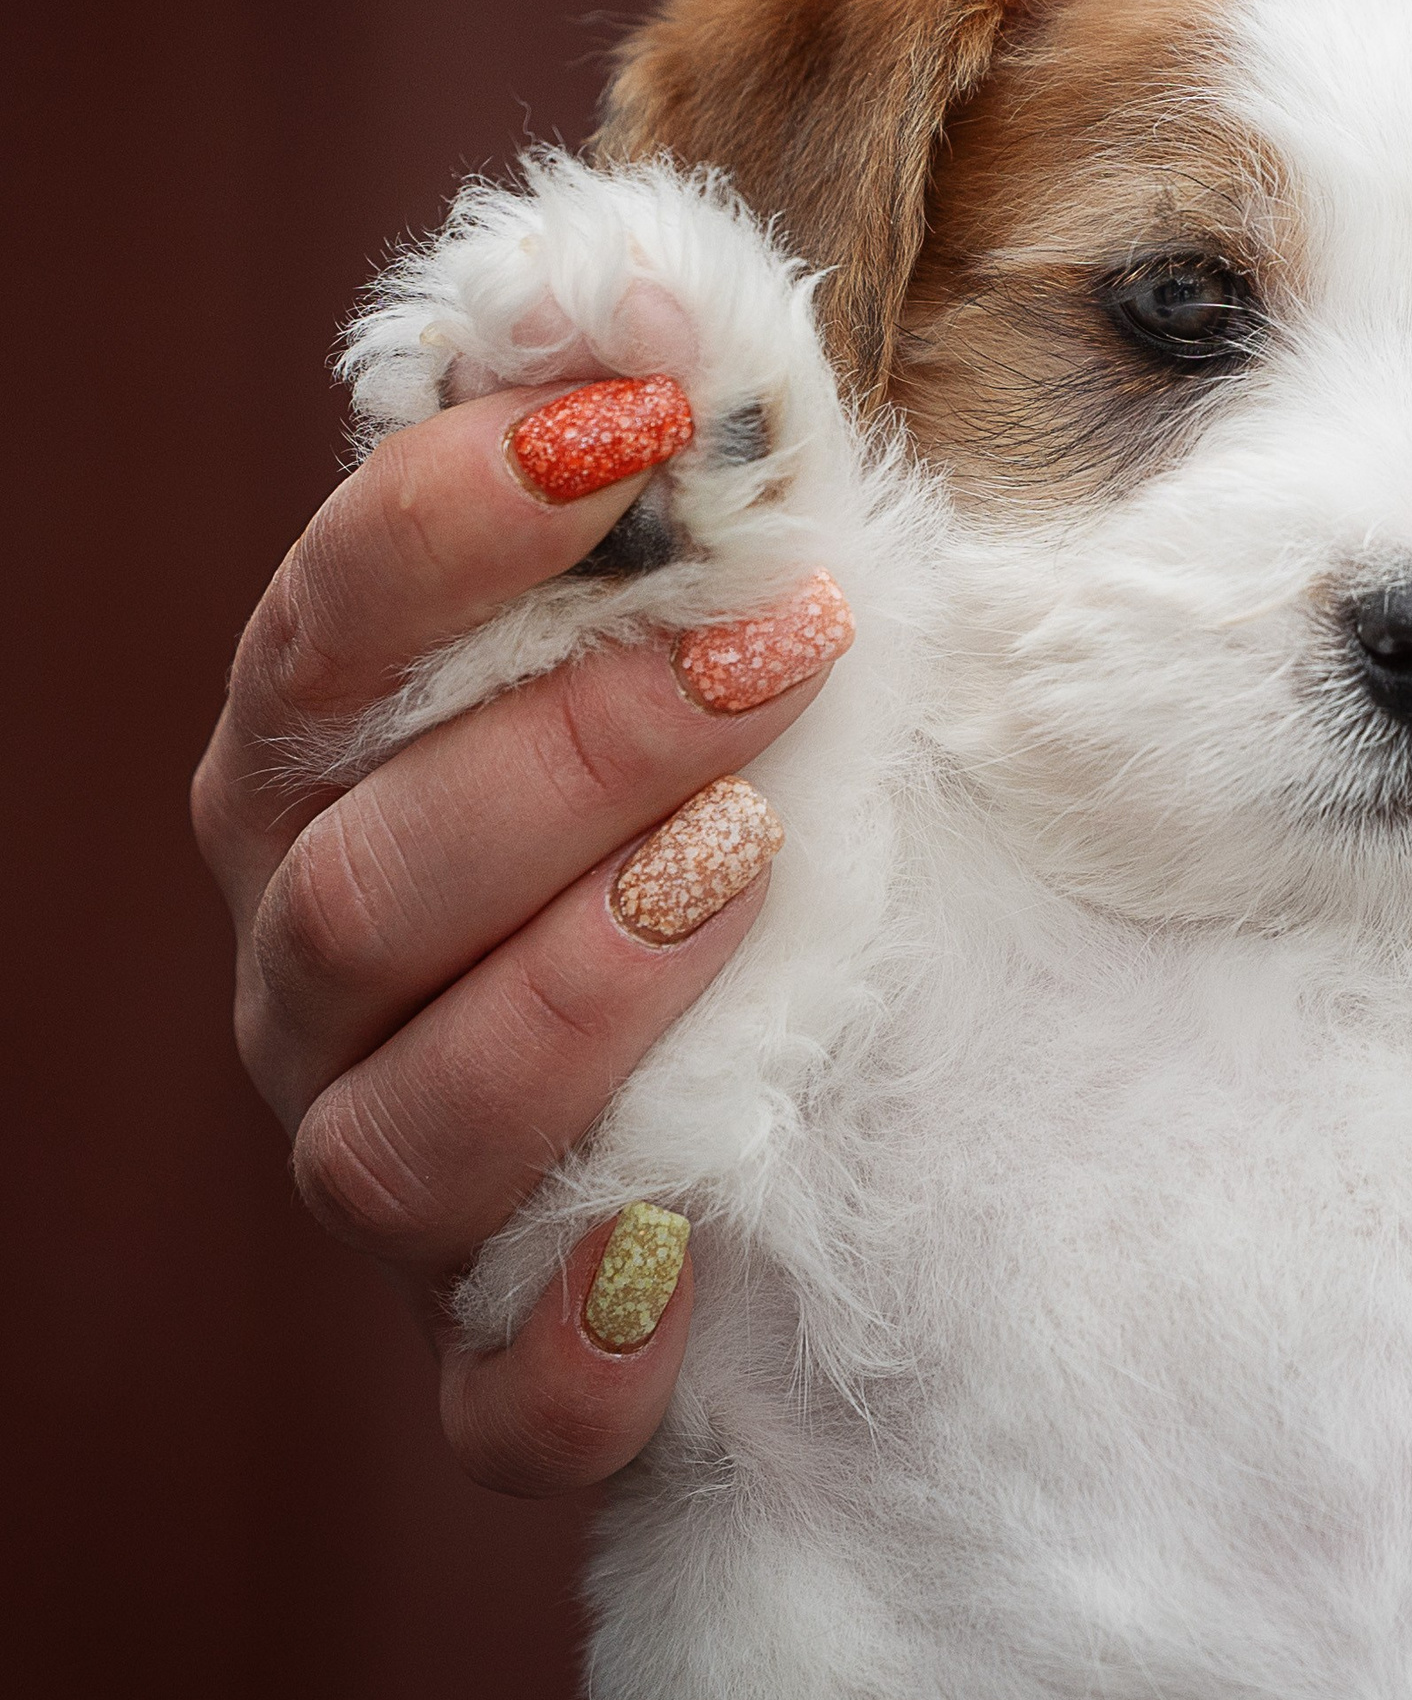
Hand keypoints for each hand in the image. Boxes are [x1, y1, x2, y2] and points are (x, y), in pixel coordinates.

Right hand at [191, 382, 835, 1494]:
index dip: (453, 523)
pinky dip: (568, 1354)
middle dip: (566, 753)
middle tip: (776, 655)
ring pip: (394, 1129)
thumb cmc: (748, 807)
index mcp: (342, 783)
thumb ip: (680, 506)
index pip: (326, 636)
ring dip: (570, 996)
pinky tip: (677, 1265)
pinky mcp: (498, 1360)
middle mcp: (327, 979)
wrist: (796, 1082)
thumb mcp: (731, 647)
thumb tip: (670, 291)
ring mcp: (397, 1175)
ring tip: (750, 874)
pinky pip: (491, 1408)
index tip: (647, 431)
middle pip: (359, 882)